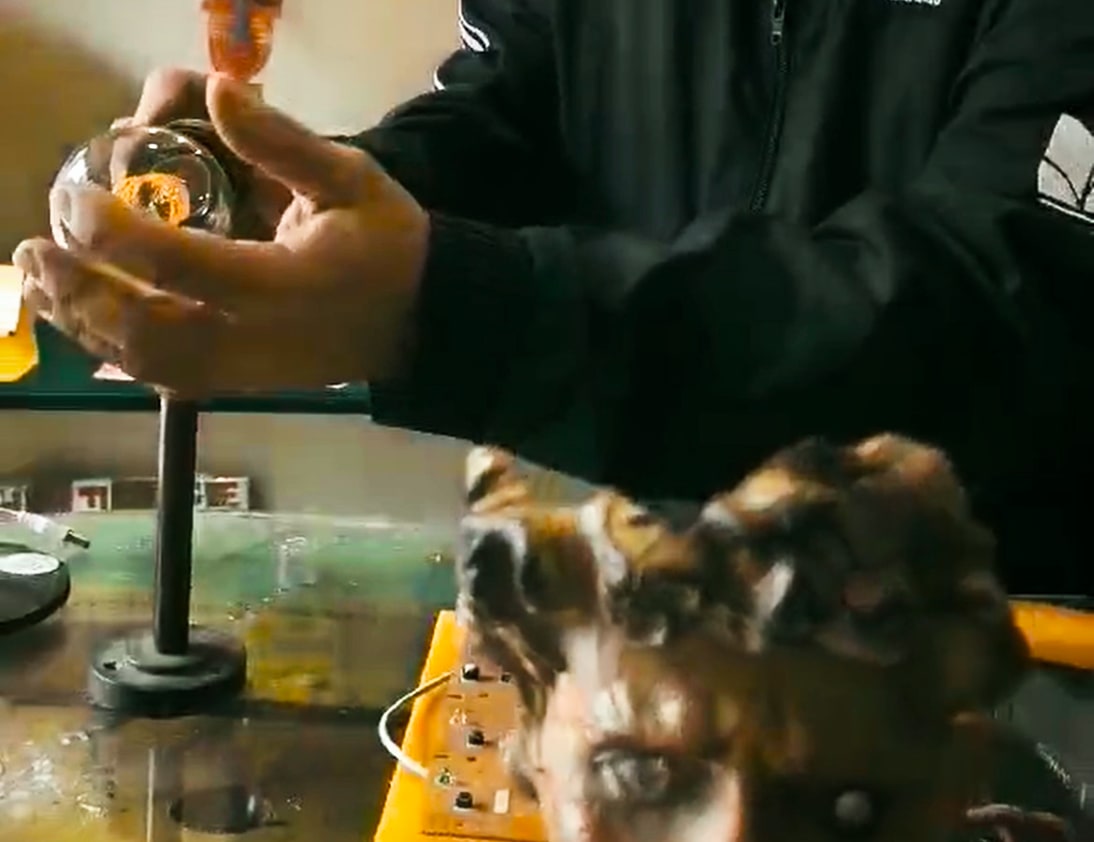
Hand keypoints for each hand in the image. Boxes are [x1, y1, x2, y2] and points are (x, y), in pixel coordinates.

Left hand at [13, 75, 428, 395]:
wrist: (420, 322)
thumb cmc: (388, 247)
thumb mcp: (352, 179)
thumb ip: (282, 142)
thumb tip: (218, 92)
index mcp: (285, 285)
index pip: (182, 264)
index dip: (114, 232)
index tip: (74, 196)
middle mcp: (257, 338)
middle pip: (148, 329)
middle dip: (83, 291)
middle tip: (38, 248)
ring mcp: (247, 370)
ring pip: (148, 362)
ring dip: (86, 323)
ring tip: (43, 283)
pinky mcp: (242, 382)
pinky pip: (167, 377)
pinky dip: (117, 351)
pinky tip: (87, 324)